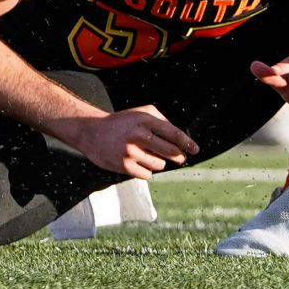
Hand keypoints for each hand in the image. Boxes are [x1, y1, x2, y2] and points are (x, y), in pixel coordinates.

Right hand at [60, 104, 198, 177]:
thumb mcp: (140, 113)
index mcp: (145, 119)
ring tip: (144, 154)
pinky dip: (145, 170)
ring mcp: (131, 152)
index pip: (173, 133)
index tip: (196, 150)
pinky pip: (147, 174)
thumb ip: (160, 122)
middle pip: (170, 151)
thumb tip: (181, 139)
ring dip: (157, 162)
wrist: (92, 132)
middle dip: (178, 156)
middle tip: (181, 158)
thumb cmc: (121, 123)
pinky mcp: (124, 166)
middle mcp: (139, 135)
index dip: (187, 143)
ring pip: (159, 164)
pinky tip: (135, 162)